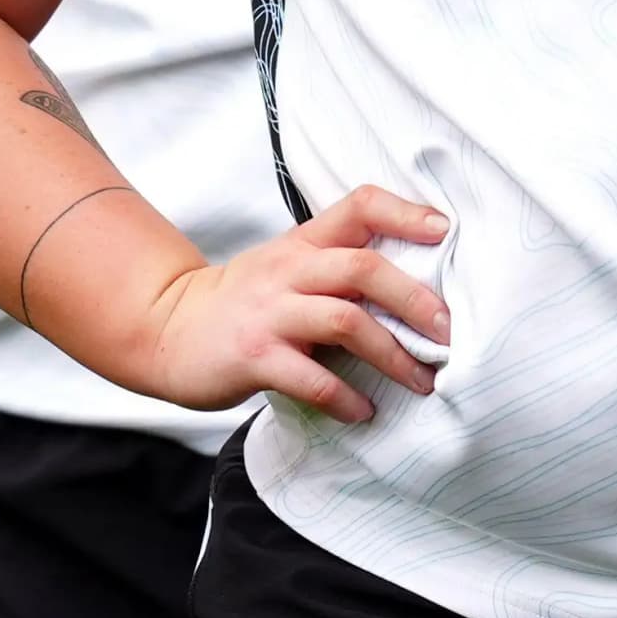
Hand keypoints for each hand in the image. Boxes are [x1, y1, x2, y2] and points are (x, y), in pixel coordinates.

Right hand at [142, 186, 451, 423]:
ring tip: (423, 381)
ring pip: (347, 322)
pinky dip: (347, 399)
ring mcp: (270, 314)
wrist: (168, 330)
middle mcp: (288, 271)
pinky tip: (365, 412)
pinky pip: (312, 379)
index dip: (406, 213)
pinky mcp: (254, 358)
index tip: (446, 232)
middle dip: (416, 300)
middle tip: (448, 334)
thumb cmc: (245, 303)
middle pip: (364, 268)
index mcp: (304, 243)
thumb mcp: (288, 267)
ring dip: (394, 356)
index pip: (359, 205)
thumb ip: (339, 266)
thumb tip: (420, 287)